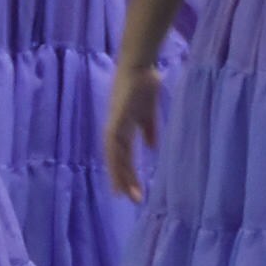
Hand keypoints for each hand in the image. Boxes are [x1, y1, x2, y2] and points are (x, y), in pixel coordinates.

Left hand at [104, 64, 162, 203]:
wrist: (140, 66)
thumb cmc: (145, 86)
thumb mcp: (148, 114)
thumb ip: (149, 130)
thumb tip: (151, 148)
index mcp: (123, 129)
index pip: (123, 156)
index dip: (126, 173)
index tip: (131, 192)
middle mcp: (115, 130)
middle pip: (117, 161)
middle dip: (124, 180)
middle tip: (131, 199)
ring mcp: (113, 125)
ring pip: (114, 157)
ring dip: (120, 175)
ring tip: (127, 193)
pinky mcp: (116, 120)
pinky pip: (115, 144)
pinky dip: (117, 158)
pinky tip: (122, 169)